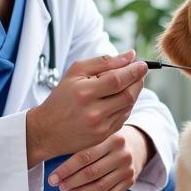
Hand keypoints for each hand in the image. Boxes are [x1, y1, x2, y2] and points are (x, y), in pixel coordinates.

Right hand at [25, 51, 147, 166]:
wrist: (47, 130)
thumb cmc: (61, 97)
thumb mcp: (75, 72)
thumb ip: (104, 61)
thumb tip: (131, 55)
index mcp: (84, 93)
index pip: (118, 79)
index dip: (134, 70)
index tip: (143, 64)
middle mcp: (94, 112)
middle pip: (128, 94)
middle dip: (138, 81)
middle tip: (139, 72)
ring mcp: (100, 126)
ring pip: (129, 106)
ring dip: (134, 92)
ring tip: (129, 83)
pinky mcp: (104, 135)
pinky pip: (124, 117)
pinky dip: (126, 105)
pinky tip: (120, 98)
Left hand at [48, 126, 152, 190]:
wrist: (138, 142)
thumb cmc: (107, 138)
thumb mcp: (99, 134)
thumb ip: (81, 143)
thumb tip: (50, 158)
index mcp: (111, 138)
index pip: (83, 157)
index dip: (65, 170)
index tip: (52, 178)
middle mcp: (122, 153)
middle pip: (91, 173)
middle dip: (71, 182)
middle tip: (59, 186)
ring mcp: (128, 168)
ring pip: (101, 186)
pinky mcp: (132, 179)